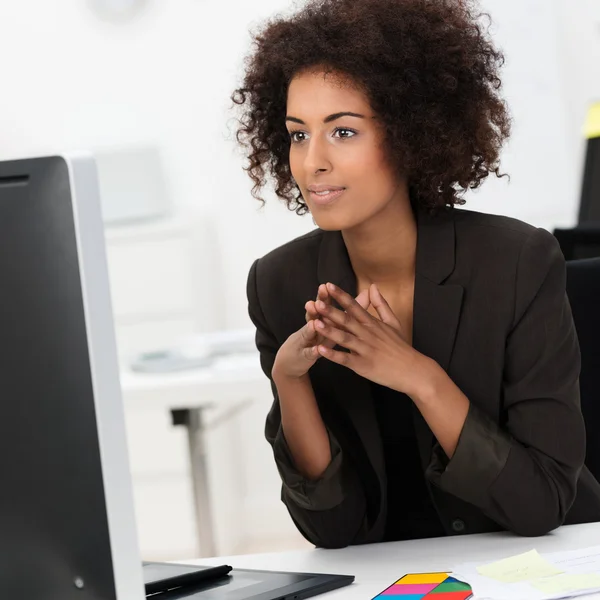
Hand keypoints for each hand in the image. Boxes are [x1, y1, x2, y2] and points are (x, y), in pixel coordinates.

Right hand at [273, 286, 370, 379]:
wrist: (296, 358)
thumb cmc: (318, 338)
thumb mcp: (333, 324)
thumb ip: (349, 310)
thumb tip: (365, 294)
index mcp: (322, 319)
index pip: (324, 305)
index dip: (327, 296)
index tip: (328, 285)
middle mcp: (313, 327)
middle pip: (316, 313)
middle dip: (318, 303)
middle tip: (320, 294)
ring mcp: (307, 341)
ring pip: (309, 332)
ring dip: (311, 326)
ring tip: (314, 321)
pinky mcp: (305, 355)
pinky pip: (310, 353)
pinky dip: (313, 351)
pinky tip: (316, 350)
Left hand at [313, 282, 434, 397]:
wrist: (412, 370)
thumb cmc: (401, 346)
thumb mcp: (393, 322)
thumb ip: (380, 304)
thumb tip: (373, 286)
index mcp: (372, 323)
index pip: (354, 306)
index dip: (340, 295)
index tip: (328, 285)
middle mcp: (367, 334)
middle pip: (347, 320)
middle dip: (331, 311)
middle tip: (316, 301)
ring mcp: (365, 350)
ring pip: (345, 338)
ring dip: (329, 331)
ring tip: (314, 323)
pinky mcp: (363, 365)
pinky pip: (346, 359)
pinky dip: (333, 355)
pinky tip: (321, 350)